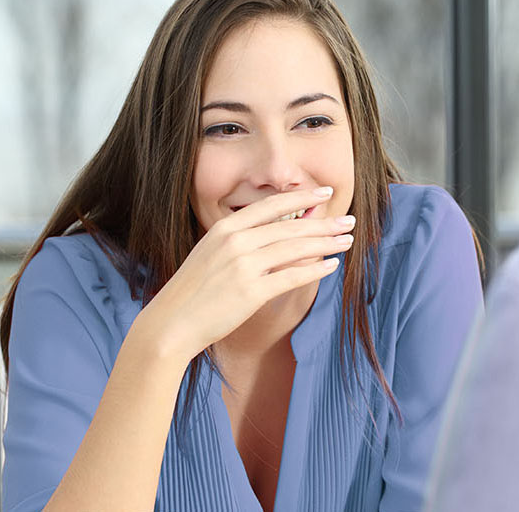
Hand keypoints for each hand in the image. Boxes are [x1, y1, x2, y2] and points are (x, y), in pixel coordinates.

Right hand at [134, 186, 353, 363]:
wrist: (170, 323)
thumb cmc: (192, 292)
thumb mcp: (211, 254)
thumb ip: (239, 241)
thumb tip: (274, 234)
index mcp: (225, 229)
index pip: (272, 206)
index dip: (302, 198)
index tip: (325, 194)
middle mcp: (235, 242)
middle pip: (290, 227)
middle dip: (324, 223)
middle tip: (349, 221)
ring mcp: (243, 266)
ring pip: (295, 249)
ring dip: (326, 244)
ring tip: (346, 240)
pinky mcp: (251, 292)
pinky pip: (291, 277)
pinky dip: (315, 270)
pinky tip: (332, 265)